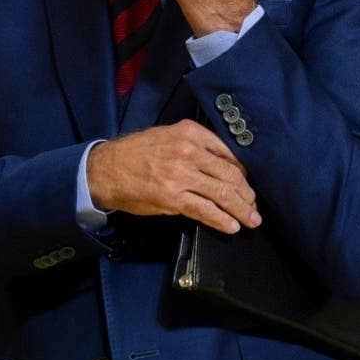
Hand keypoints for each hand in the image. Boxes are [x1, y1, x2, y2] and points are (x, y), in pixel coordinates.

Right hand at [87, 119, 261, 232]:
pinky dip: (221, 220)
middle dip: (247, 193)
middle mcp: (189, 152)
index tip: (248, 183)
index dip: (244, 171)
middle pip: (231, 174)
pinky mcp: (173, 198)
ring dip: (241, 209)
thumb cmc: (137, 153)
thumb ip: (197, 145)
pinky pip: (205, 210)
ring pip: (222, 194)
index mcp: (191, 133)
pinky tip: (232, 226)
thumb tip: (224, 163)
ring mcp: (181, 176)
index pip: (229, 153)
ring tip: (251, 219)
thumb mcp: (170, 136)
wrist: (105, 169)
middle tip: (254, 204)